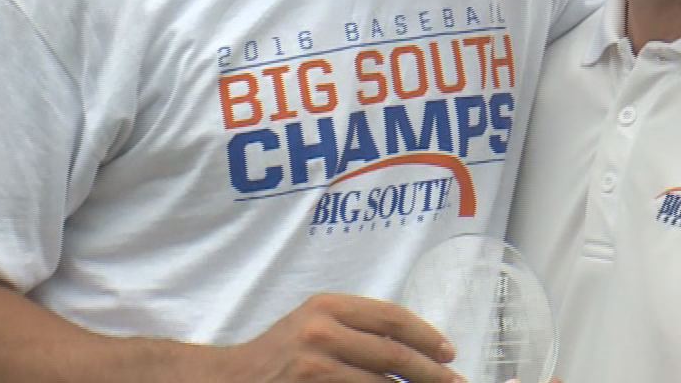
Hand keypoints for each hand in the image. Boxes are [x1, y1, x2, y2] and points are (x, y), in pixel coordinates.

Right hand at [205, 292, 460, 382]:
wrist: (230, 379)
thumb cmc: (280, 354)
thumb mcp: (315, 325)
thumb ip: (357, 330)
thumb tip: (414, 351)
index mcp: (328, 306)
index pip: (392, 318)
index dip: (426, 337)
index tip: (450, 354)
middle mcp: (322, 331)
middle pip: (394, 355)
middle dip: (432, 373)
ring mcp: (315, 365)